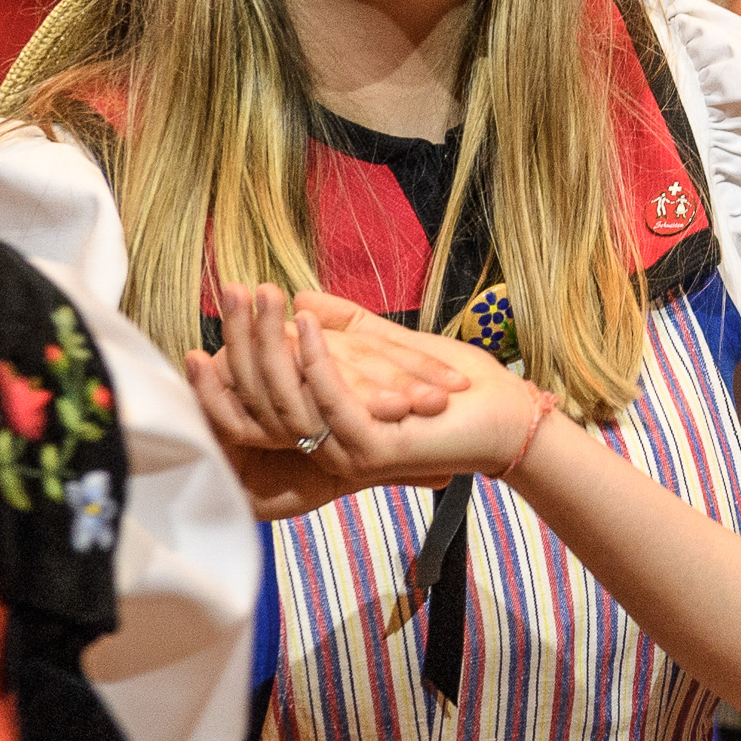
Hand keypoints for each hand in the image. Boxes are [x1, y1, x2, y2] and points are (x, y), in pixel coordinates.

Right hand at [181, 281, 508, 517]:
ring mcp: (345, 452)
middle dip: (245, 334)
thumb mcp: (390, 347)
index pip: (269, 383)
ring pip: (289, 396)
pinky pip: (332, 402)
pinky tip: (306, 322)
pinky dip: (317, 360)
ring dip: (270, 341)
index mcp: (328, 424)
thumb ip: (349, 329)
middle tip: (228, 288)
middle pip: (267, 390)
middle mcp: (327, 444)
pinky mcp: (369, 453)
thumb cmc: (461, 384)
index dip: (245, 341)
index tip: (228, 296)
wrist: (512, 420)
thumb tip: (305, 301)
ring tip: (256, 294)